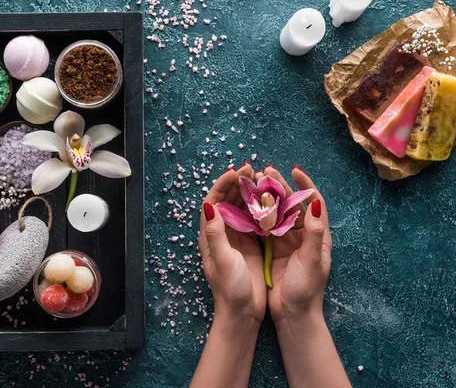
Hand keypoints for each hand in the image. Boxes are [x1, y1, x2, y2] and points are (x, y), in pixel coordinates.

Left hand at [198, 164, 266, 323]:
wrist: (242, 312)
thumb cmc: (230, 288)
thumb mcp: (222, 260)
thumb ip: (216, 233)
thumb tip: (208, 205)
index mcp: (211, 235)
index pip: (213, 201)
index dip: (223, 184)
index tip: (236, 171)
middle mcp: (221, 233)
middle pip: (227, 200)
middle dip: (237, 182)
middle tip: (251, 168)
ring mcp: (236, 238)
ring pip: (241, 207)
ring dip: (249, 191)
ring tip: (261, 176)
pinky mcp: (250, 244)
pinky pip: (254, 219)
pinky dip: (261, 206)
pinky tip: (271, 197)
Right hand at [255, 166, 330, 322]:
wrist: (293, 314)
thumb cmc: (306, 289)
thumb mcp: (313, 260)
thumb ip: (315, 232)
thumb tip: (316, 204)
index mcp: (317, 235)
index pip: (313, 202)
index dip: (305, 184)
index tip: (294, 170)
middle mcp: (302, 235)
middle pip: (291, 203)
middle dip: (280, 186)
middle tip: (266, 170)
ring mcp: (286, 242)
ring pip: (276, 212)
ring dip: (266, 196)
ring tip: (255, 181)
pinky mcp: (272, 249)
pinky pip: (264, 226)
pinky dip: (256, 213)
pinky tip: (246, 203)